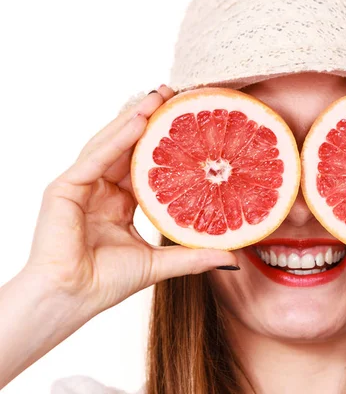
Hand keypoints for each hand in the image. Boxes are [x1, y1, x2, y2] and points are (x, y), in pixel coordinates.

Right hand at [23, 85, 236, 317]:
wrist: (72, 298)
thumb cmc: (107, 282)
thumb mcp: (159, 262)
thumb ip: (193, 256)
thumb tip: (233, 258)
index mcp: (119, 202)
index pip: (145, 164)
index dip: (165, 143)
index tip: (188, 121)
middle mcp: (100, 188)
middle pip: (127, 147)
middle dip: (149, 120)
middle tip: (174, 95)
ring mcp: (81, 185)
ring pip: (110, 145)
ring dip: (134, 119)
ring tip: (159, 97)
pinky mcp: (65, 187)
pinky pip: (95, 158)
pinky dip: (116, 140)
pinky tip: (138, 121)